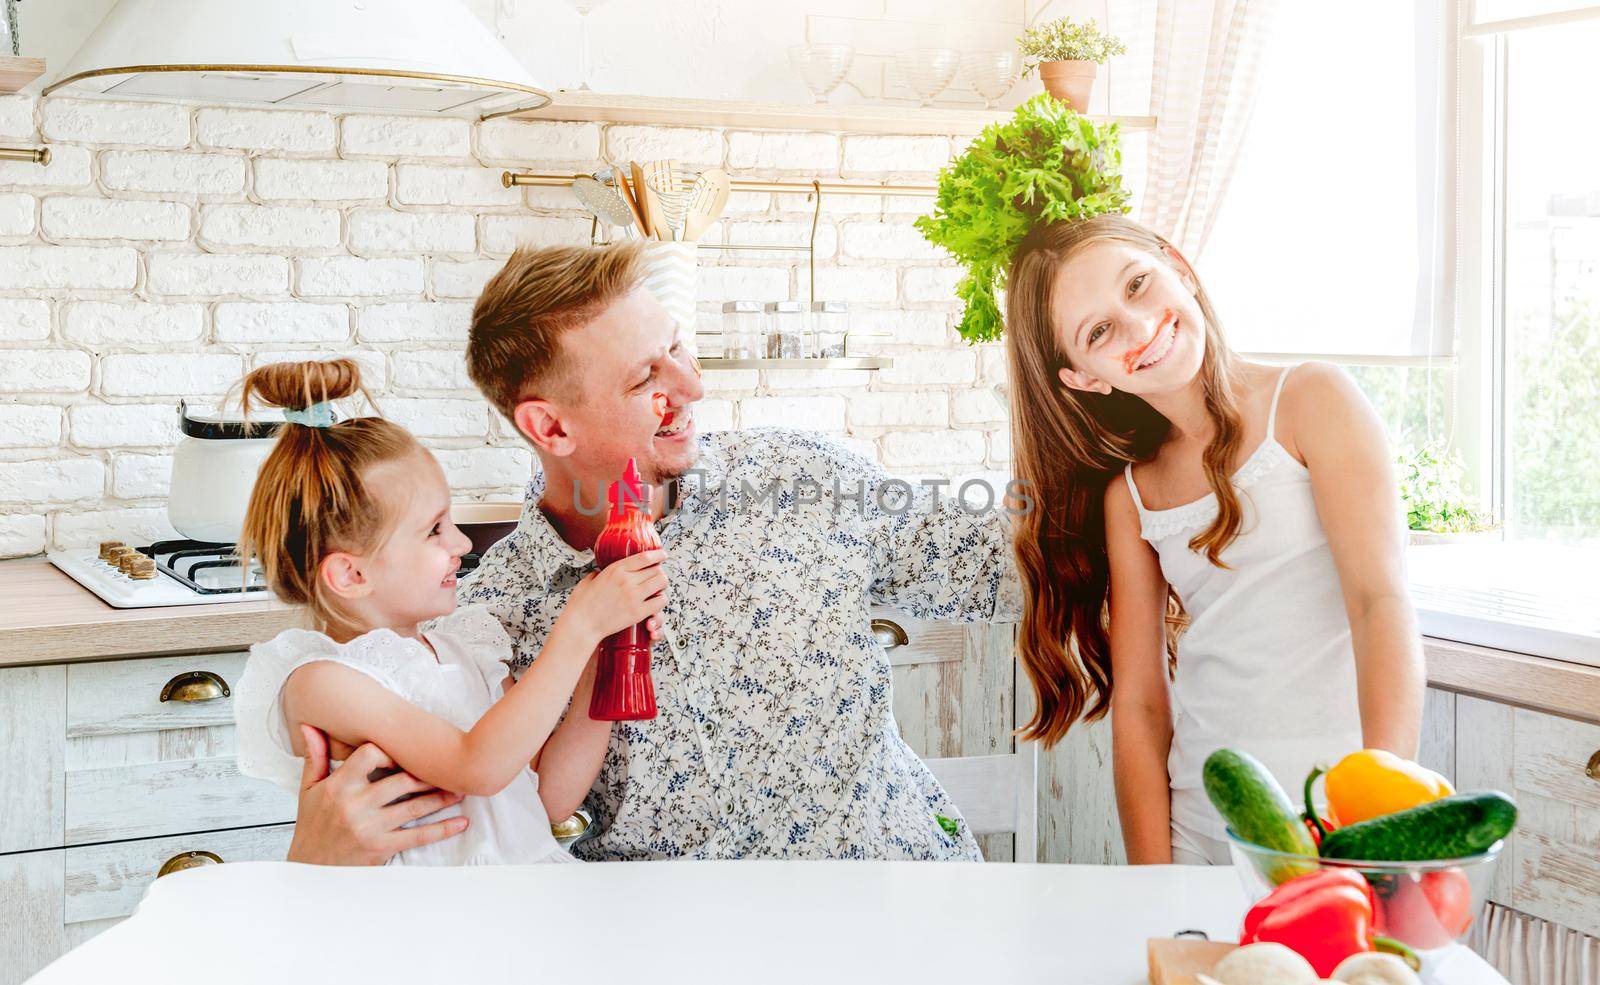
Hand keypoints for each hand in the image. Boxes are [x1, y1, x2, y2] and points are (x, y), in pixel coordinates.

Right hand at [285, 724, 467, 865]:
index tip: (405, 754)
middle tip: (450, 768)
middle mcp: (355, 805)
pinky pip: (418, 836)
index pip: (370, 755)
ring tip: (462, 790)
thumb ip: (315, 756)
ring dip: (442, 797)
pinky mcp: (382, 848)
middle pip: (402, 781)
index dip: (390, 751)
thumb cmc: (312, 825)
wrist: (309, 870)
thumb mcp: (308, 790)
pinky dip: (443, 829)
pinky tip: (461, 822)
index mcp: (339, 786)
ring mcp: (370, 828)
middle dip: (428, 774)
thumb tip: (308, 727)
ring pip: (415, 807)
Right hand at [565, 549, 667, 640]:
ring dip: (662, 585)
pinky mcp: (638, 613)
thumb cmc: (581, 605)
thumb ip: (597, 574)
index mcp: (616, 570)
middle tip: (656, 577)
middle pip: (656, 569)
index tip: (662, 555)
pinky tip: (655, 602)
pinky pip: (660, 602)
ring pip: (661, 582)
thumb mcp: (588, 581)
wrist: (581, 625)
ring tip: (657, 589)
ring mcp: (634, 596)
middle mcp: (627, 580)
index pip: (645, 557)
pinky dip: (660, 601)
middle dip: (658, 572)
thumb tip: (599, 572)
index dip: (658, 555)